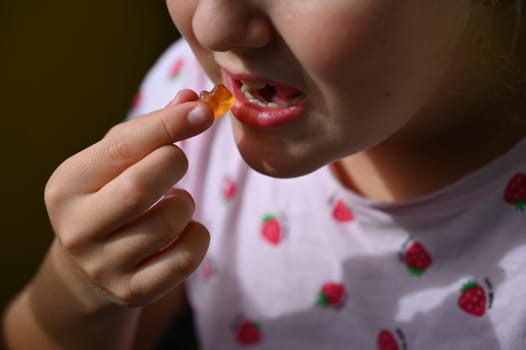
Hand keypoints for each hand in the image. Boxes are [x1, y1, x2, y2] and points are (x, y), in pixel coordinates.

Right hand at [44, 90, 212, 307]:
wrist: (91, 267)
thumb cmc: (110, 199)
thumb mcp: (117, 163)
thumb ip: (152, 130)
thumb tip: (192, 99)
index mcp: (67, 185)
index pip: (121, 147)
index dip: (167, 125)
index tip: (203, 110)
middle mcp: (77, 228)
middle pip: (141, 186)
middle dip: (174, 164)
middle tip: (176, 161)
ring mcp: (103, 266)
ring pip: (170, 222)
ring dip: (186, 203)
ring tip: (172, 202)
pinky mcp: (132, 291)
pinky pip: (186, 258)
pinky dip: (197, 236)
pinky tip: (181, 232)